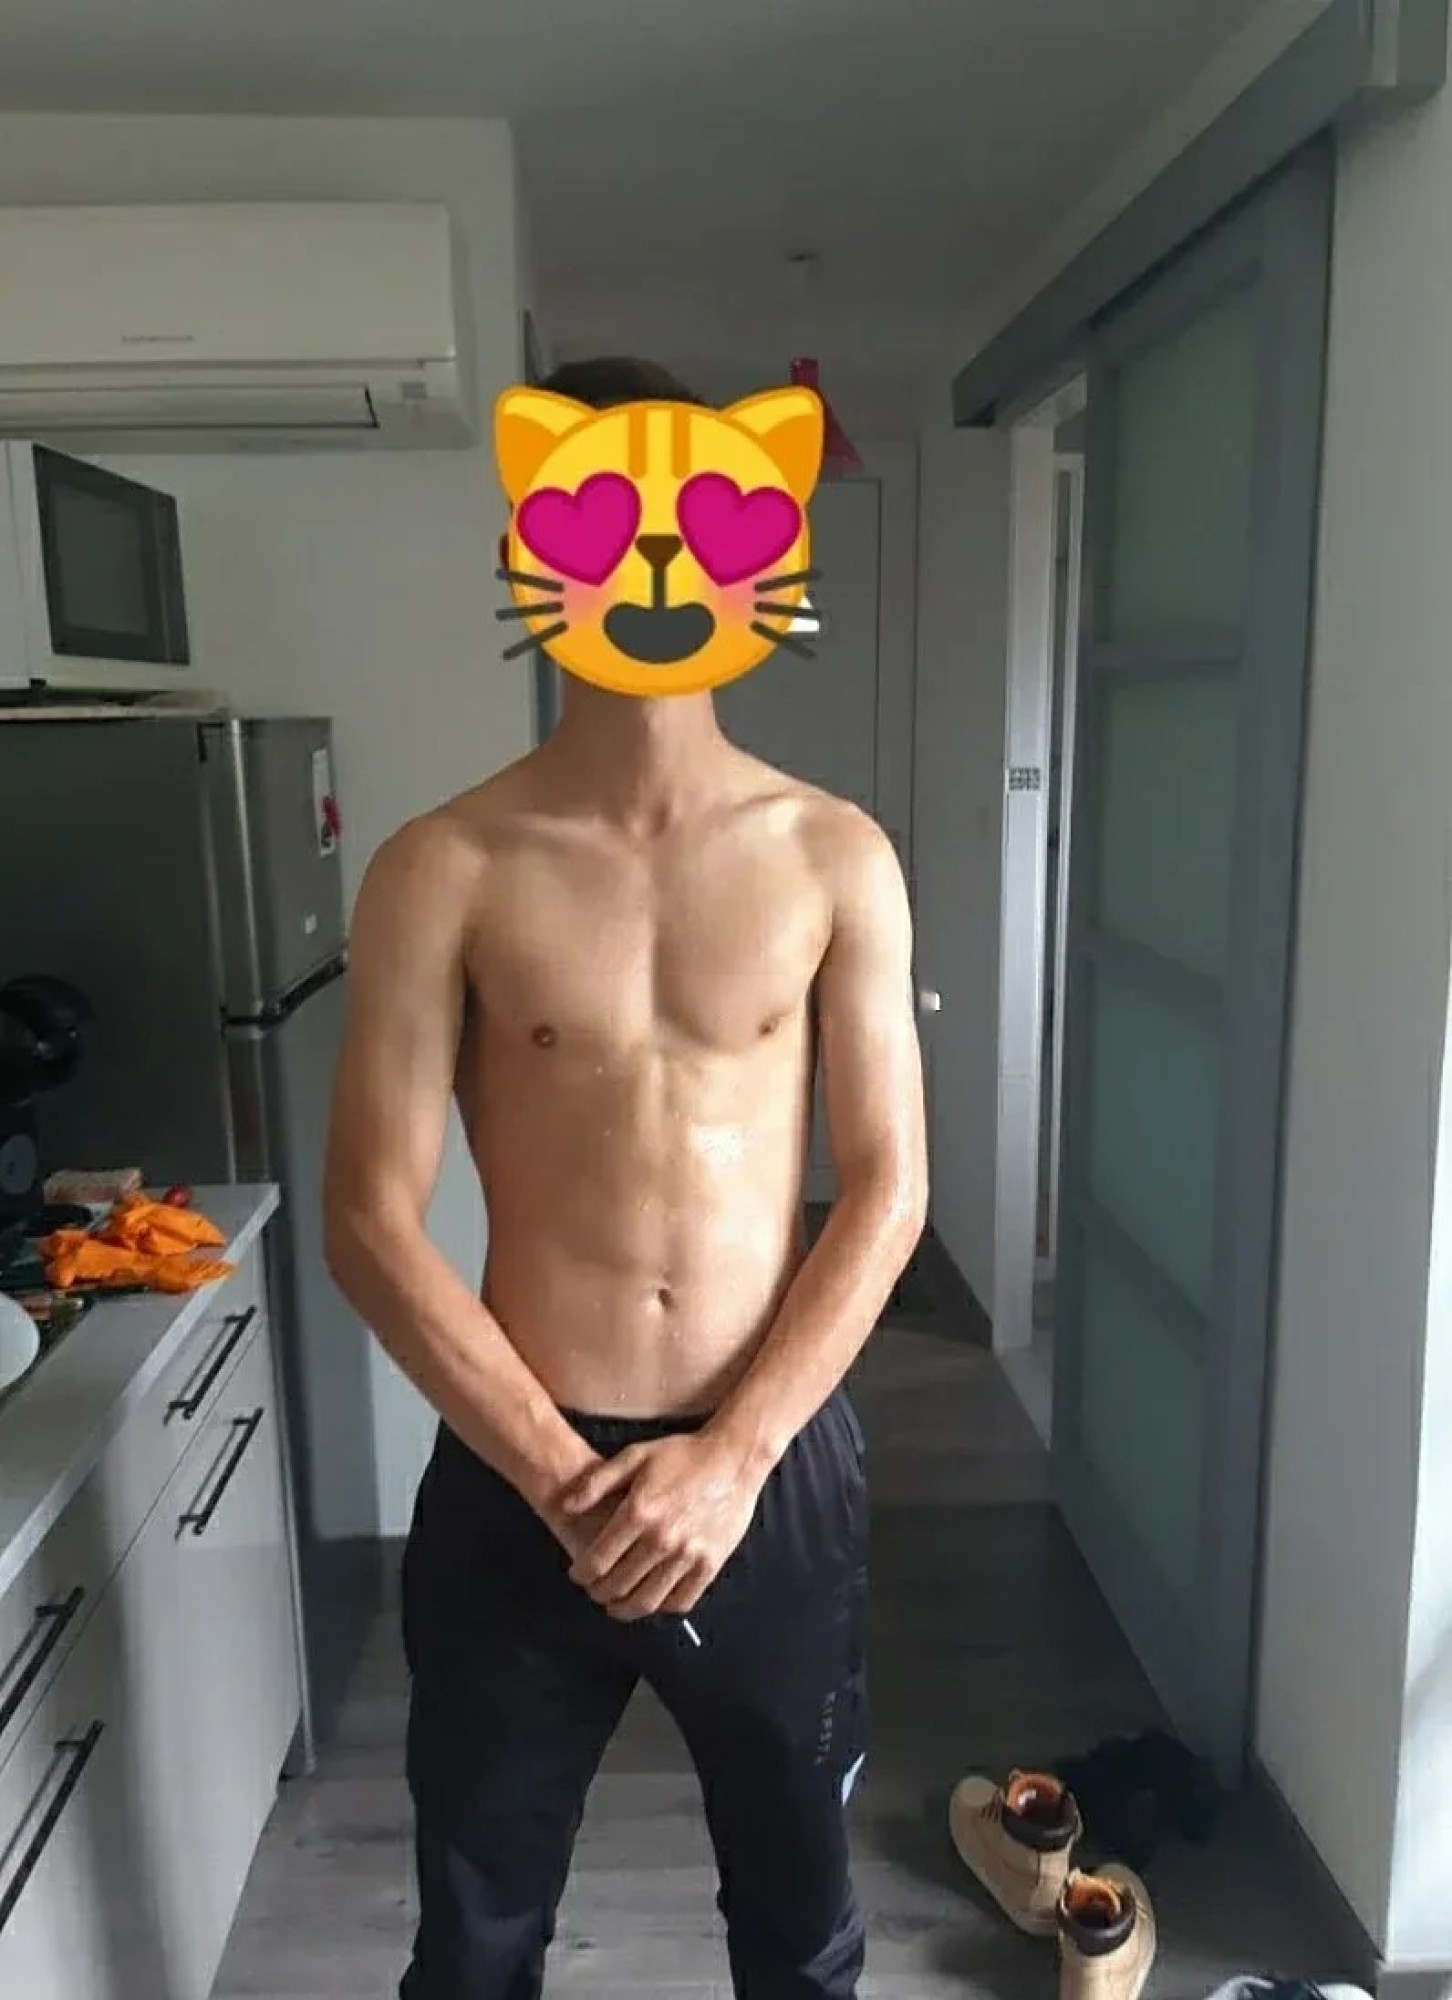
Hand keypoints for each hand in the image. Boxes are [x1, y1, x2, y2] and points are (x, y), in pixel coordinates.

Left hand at [561, 1431, 764, 1622]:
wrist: (733, 1459)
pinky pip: (681, 1601)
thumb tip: (566, 1507)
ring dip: (625, 1609)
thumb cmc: (682, 1455)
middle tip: (594, 1590)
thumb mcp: (634, 1456)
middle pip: (618, 1585)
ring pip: (647, 1600)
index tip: (578, 1574)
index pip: (598, 1561)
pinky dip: (662, 1607)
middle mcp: (662, 1538)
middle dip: (598, 1593)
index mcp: (639, 1512)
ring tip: (617, 1604)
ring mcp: (688, 1555)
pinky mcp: (711, 1564)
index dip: (581, 1574)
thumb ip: (596, 1482)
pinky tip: (653, 1598)